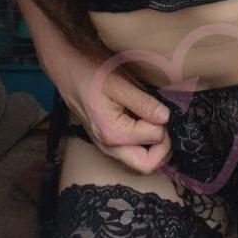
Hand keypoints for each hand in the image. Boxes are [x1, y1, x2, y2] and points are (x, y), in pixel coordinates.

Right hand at [62, 54, 172, 174]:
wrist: (71, 72)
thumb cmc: (93, 74)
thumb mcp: (121, 84)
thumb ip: (144, 103)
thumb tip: (166, 118)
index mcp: (114, 134)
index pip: (154, 139)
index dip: (163, 124)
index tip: (161, 108)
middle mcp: (110, 148)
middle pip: (146, 165)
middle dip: (163, 148)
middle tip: (164, 123)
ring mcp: (107, 148)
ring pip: (139, 163)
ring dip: (154, 148)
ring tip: (155, 122)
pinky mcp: (108, 143)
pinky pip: (131, 154)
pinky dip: (144, 146)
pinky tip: (145, 125)